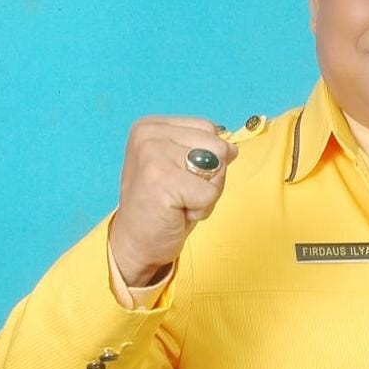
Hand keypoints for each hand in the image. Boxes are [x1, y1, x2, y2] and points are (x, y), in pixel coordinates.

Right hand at [108, 116, 238, 286]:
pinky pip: (211, 193)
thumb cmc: (163, 206)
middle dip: (210, 177)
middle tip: (181, 193)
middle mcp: (149, 135)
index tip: (179, 177)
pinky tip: (177, 213)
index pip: (210, 129)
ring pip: (218, 168)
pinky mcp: (161, 180)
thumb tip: (232, 148)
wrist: (135, 243)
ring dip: (207, 193)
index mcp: (152, 126)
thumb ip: (206, 150)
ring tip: (180, 202)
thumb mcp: (185, 168)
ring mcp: (153, 155)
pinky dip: (202, 209)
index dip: (207, 158)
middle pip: (217, 146)